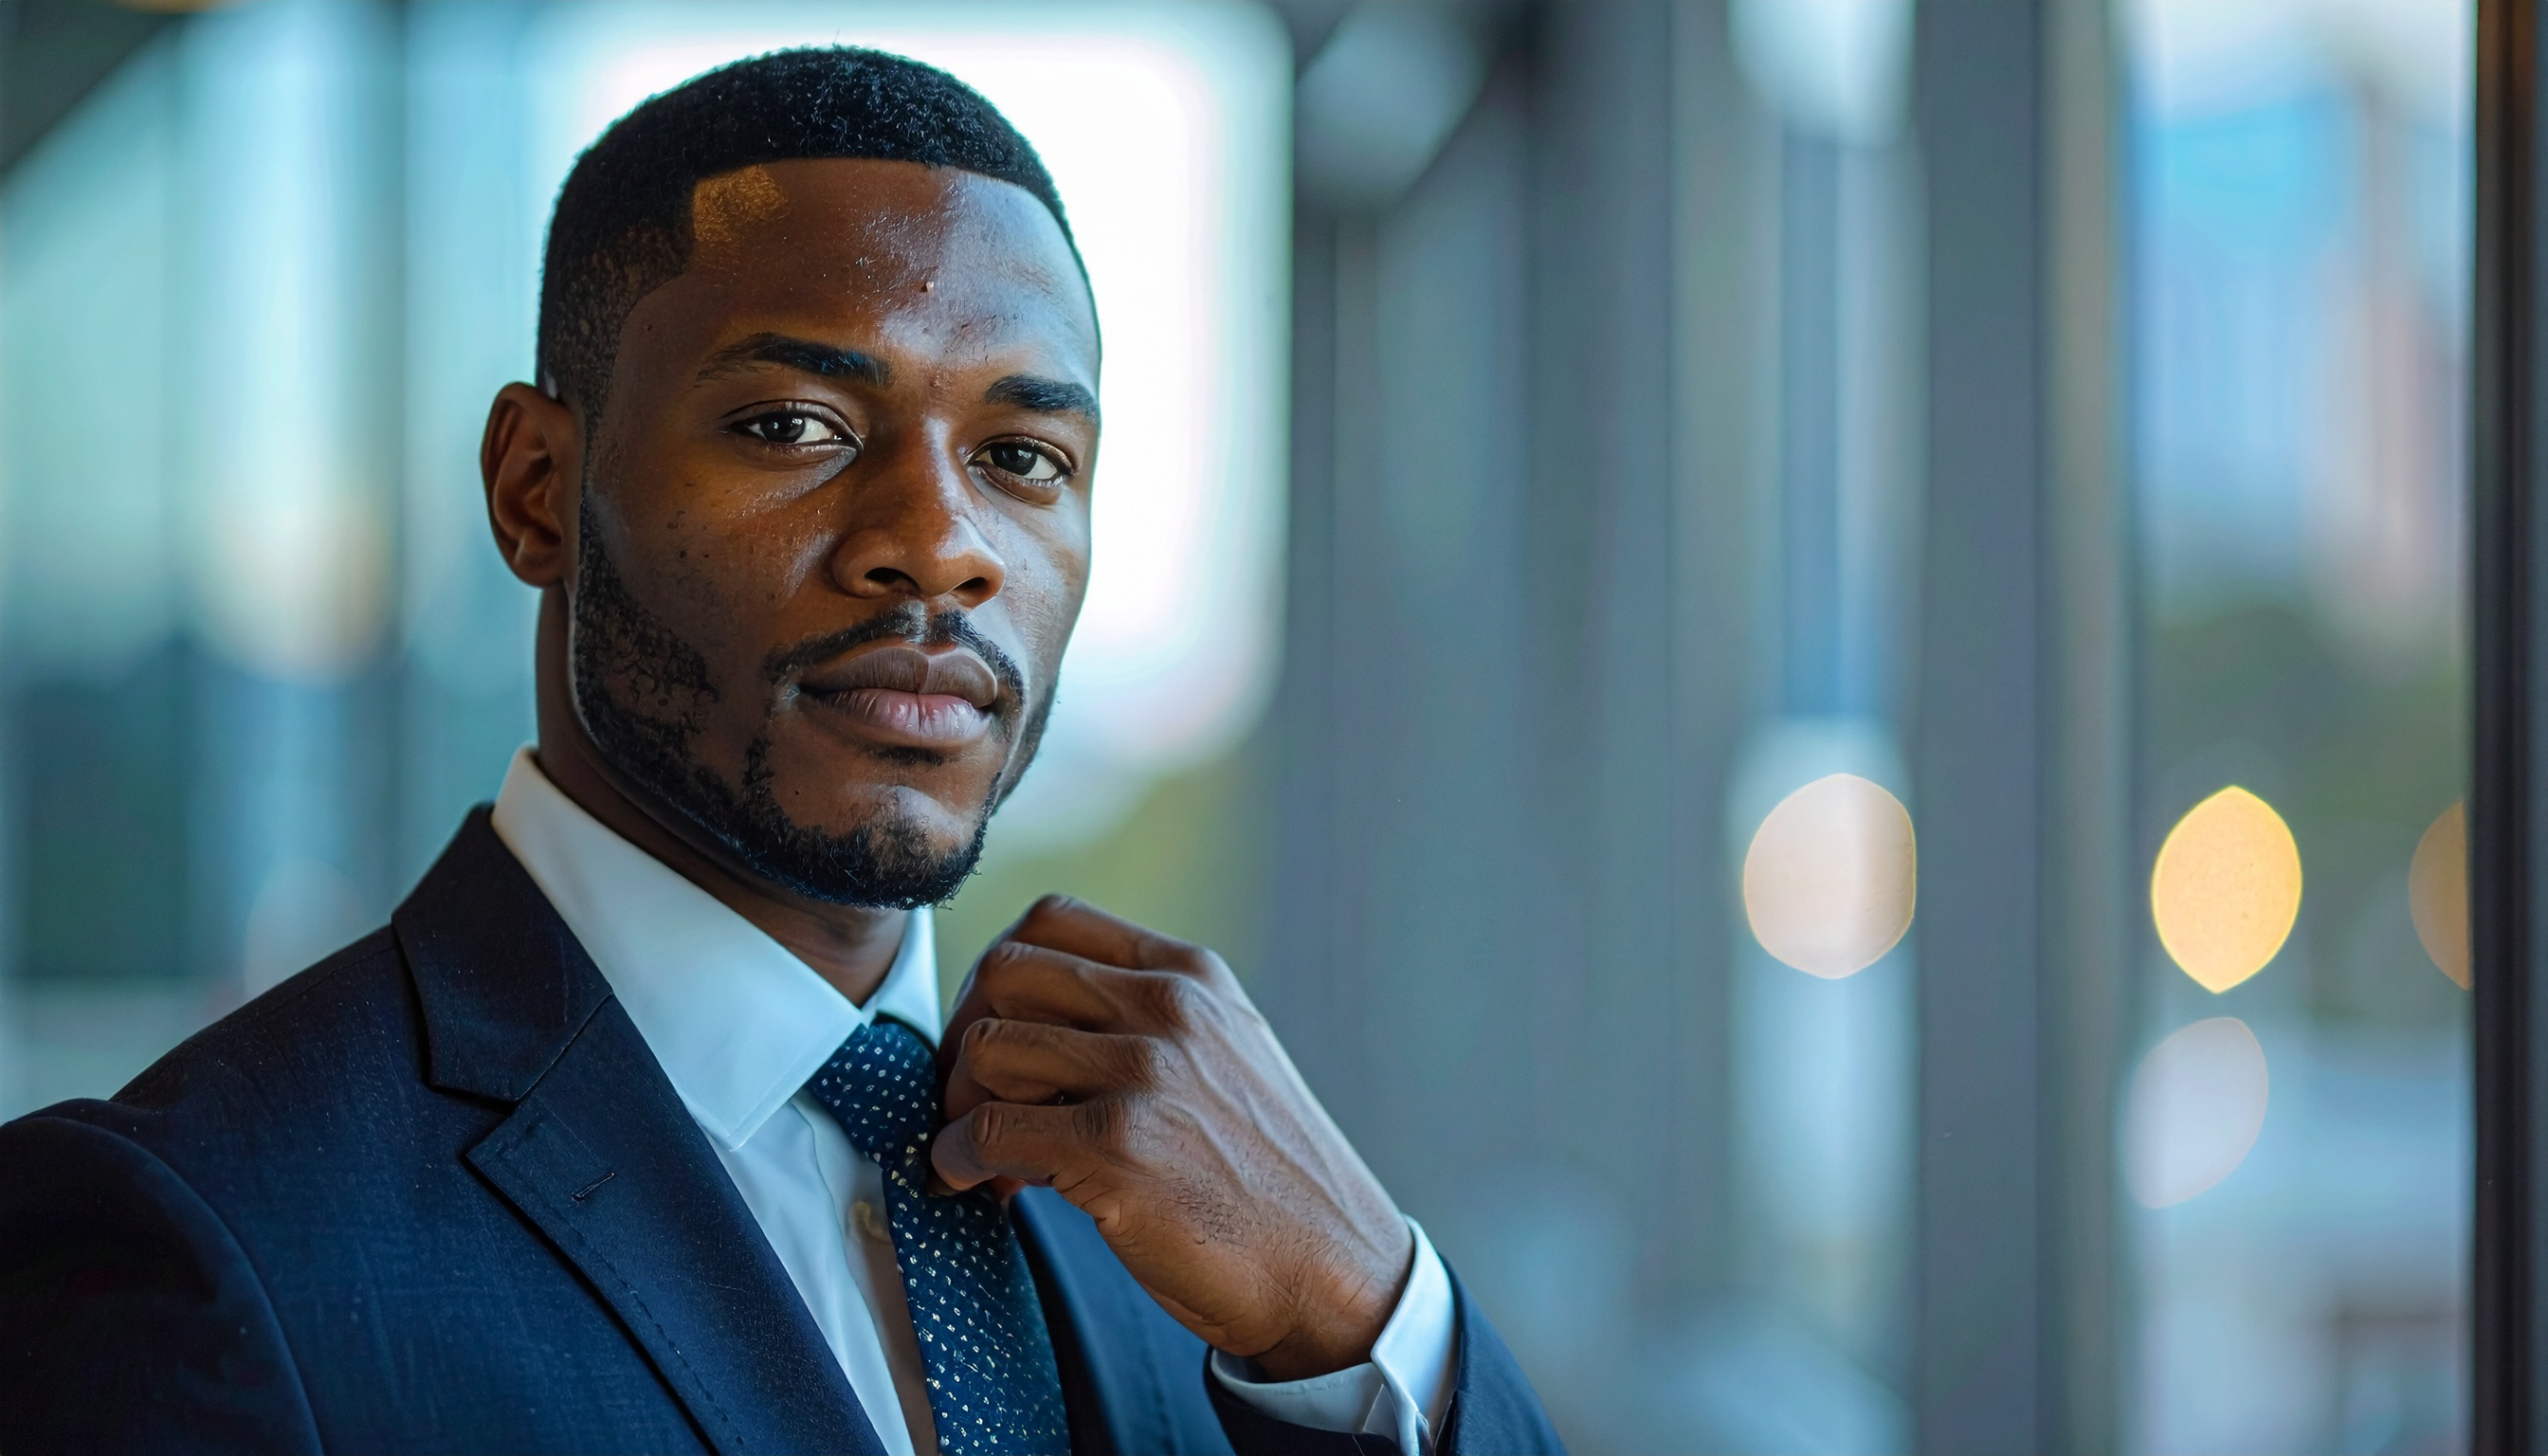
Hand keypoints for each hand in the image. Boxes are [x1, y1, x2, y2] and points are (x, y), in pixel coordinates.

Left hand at [932, 895, 1413, 1379]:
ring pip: (988, 1048)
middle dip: (963, 1035)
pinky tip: (973, 1185)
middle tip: (966, 1097)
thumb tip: (1031, 1028)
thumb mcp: (1227, 1058)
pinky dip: (956, 1160)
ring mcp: (1143, 1074)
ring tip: (980, 1157)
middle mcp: (1168, 1008)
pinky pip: (986, 1130)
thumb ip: (1150, 1021)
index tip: (991, 1032)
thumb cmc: (1268, 1181)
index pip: (1052, 919)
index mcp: (1192, 977)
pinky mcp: (1115, 1147)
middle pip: (1004, 971)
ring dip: (956, 1105)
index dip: (995, 974)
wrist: (1332, 1270)